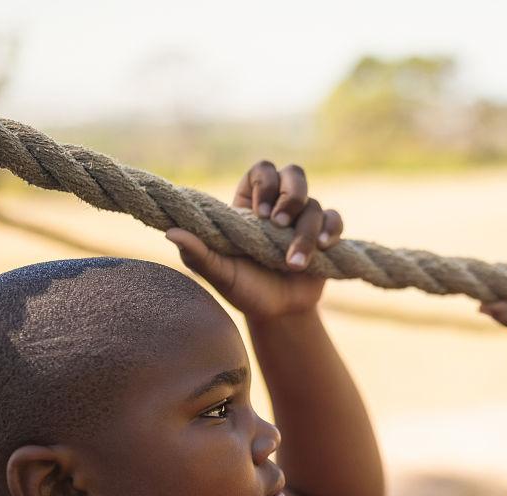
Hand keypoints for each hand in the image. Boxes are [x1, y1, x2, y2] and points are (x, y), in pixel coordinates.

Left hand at [166, 160, 343, 321]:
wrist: (280, 314)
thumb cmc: (245, 290)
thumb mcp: (220, 273)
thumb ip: (199, 253)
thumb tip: (170, 233)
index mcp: (251, 206)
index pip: (261, 171)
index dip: (264, 182)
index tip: (258, 212)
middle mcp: (280, 207)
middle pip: (294, 174)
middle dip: (290, 195)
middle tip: (277, 223)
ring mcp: (304, 220)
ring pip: (314, 204)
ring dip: (305, 231)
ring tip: (293, 262)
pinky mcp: (325, 236)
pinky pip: (335, 220)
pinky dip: (331, 230)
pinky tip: (323, 247)